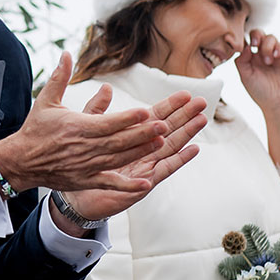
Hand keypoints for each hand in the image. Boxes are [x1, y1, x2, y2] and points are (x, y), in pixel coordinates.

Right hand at [0, 53, 205, 194]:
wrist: (20, 161)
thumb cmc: (36, 129)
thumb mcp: (46, 101)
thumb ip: (60, 77)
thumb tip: (66, 53)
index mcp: (76, 127)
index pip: (107, 122)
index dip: (128, 118)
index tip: (147, 111)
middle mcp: (83, 147)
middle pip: (118, 141)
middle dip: (143, 134)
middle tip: (165, 125)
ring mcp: (86, 166)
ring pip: (118, 159)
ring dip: (140, 152)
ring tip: (161, 143)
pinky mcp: (85, 179)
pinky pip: (109, 183)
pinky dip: (127, 185)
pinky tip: (145, 183)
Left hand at [50, 87, 206, 231]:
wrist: (77, 193)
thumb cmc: (83, 161)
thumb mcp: (89, 130)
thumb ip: (97, 109)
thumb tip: (105, 86)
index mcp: (131, 136)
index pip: (155, 117)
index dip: (170, 106)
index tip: (185, 93)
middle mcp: (143, 150)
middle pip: (168, 129)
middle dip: (185, 116)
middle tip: (202, 102)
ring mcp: (146, 166)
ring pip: (170, 146)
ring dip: (187, 133)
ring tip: (202, 119)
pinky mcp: (144, 182)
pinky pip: (164, 169)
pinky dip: (179, 159)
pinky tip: (194, 149)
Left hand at [235, 29, 279, 116]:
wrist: (278, 103)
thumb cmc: (260, 92)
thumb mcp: (245, 77)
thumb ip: (241, 61)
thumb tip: (245, 46)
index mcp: (250, 57)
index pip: (247, 40)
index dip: (245, 39)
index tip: (244, 46)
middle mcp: (262, 54)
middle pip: (259, 33)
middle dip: (256, 35)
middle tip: (255, 45)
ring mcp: (276, 54)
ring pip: (272, 37)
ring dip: (268, 46)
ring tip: (268, 62)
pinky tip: (277, 56)